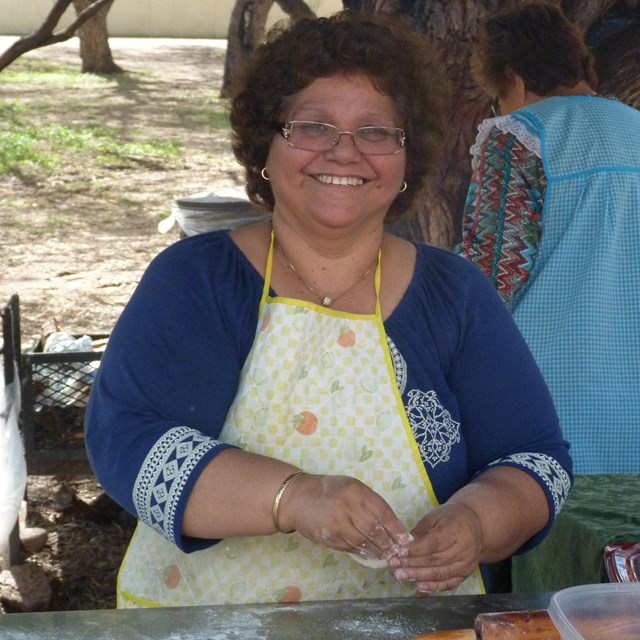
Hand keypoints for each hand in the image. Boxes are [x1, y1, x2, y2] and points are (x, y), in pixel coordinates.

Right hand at [279, 473, 411, 559]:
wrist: (298, 497)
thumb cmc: (328, 490)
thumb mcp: (350, 487)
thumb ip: (368, 502)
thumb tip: (390, 523)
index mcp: (357, 491)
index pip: (383, 511)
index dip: (396, 527)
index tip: (405, 538)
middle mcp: (348, 505)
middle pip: (375, 528)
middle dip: (389, 542)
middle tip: (398, 551)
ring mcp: (338, 522)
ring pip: (364, 540)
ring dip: (378, 550)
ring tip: (387, 556)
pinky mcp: (330, 536)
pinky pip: (351, 547)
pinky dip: (363, 553)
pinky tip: (370, 555)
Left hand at [388, 502, 482, 591]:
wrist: (476, 526)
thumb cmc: (451, 518)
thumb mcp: (435, 516)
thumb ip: (420, 531)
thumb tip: (403, 544)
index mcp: (455, 529)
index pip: (433, 542)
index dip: (415, 549)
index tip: (399, 552)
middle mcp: (464, 548)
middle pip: (435, 559)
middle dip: (412, 564)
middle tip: (394, 565)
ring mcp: (466, 563)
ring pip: (441, 573)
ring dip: (419, 576)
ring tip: (401, 576)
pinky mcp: (466, 573)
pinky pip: (450, 583)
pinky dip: (434, 587)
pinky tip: (420, 587)